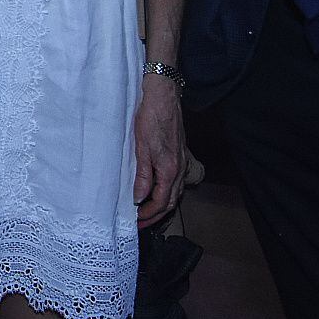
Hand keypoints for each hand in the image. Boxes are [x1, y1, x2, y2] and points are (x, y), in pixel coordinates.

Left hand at [132, 73, 185, 227]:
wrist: (163, 96)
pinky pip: (176, 180)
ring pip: (175, 191)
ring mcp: (181, 161)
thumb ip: (142, 176)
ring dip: (162, 204)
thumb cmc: (151, 118)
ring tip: (147, 210)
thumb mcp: (142, 148)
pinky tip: (157, 188)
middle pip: (171, 201)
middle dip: (156, 214)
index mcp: (170, 170)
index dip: (149, 215)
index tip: (137, 221)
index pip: (161, 202)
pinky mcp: (179, 154)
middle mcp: (179, 168)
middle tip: (141, 222)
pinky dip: (167, 191)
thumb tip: (139, 198)